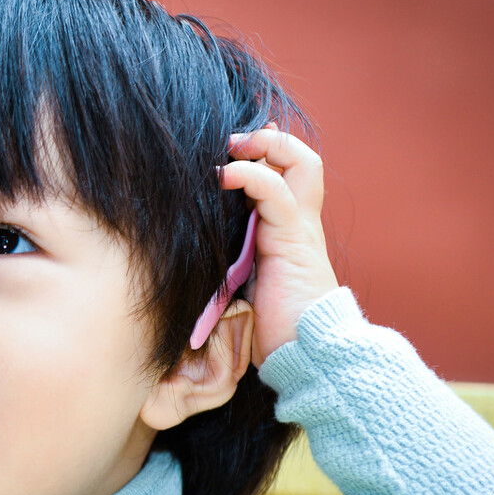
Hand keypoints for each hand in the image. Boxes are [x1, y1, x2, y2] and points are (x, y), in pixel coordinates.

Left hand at [222, 128, 338, 365]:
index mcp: (288, 232)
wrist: (306, 354)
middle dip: (268, 139)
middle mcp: (299, 223)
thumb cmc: (270, 329)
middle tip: (231, 142)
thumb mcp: (243, 285)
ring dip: (262, 145)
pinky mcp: (292, 239)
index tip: (226, 154)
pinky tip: (223, 175)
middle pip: (301, 158)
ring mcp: (300, 228)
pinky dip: (251, 174)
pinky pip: (276, 191)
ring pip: (298, 162)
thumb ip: (229, 261)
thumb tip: (188, 254)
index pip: (287, 175)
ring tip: (228, 148)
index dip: (263, 156)